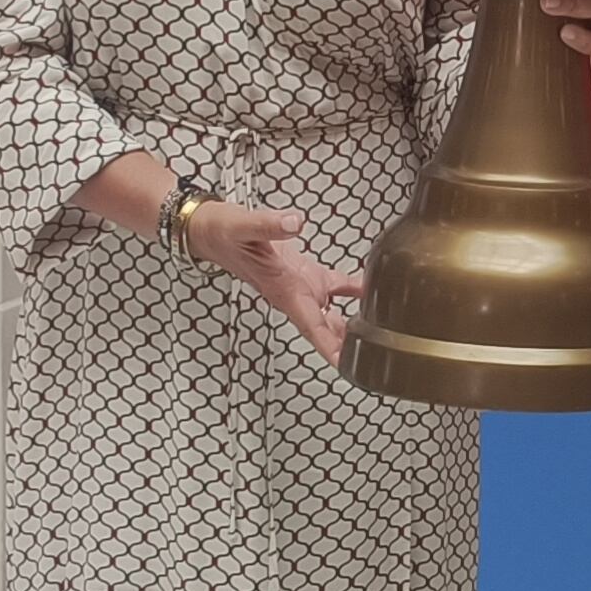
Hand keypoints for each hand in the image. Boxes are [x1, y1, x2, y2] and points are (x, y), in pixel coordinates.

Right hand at [182, 201, 364, 364]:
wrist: (209, 227)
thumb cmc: (220, 233)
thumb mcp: (243, 226)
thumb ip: (269, 225)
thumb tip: (294, 222)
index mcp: (283, 291)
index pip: (311, 328)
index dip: (331, 349)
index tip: (349, 367)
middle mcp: (294, 293)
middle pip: (327, 329)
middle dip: (349, 346)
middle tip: (378, 359)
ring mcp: (300, 284)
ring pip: (333, 313)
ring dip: (354, 325)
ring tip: (381, 336)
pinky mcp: (304, 270)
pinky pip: (335, 284)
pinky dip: (354, 289)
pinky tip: (370, 291)